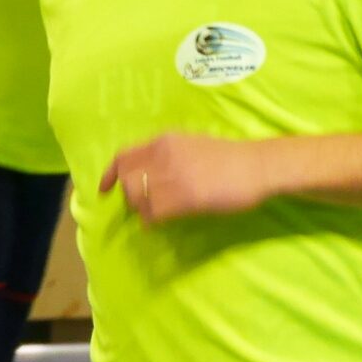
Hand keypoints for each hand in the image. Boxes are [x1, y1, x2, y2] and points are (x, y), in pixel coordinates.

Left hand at [101, 134, 275, 223]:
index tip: (104, 189)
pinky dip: (153, 220)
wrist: (257, 166)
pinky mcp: (183, 197)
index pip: (124, 156)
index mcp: (164, 141)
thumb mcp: (191, 145)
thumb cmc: (229, 158)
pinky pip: (152, 213)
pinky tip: (164, 220)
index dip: (110, 175)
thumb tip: (144, 174)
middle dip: (131, 196)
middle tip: (145, 204)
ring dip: (143, 209)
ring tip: (159, 212)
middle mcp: (163, 156)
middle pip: (127, 181)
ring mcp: (172, 177)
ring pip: (137, 198)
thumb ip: (166, 156)